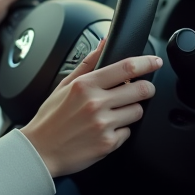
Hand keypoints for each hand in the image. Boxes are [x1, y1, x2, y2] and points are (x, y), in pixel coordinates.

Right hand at [21, 39, 160, 177]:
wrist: (40, 150)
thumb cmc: (50, 118)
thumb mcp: (64, 86)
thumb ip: (88, 64)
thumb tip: (103, 43)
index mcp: (85, 85)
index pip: (126, 68)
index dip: (146, 63)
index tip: (155, 61)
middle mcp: (96, 103)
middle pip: (141, 89)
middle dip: (146, 88)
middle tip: (141, 89)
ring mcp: (103, 124)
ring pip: (138, 111)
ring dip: (131, 110)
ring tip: (114, 113)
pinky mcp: (108, 143)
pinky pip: (128, 132)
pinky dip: (121, 130)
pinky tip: (105, 130)